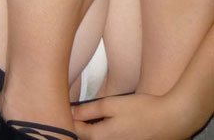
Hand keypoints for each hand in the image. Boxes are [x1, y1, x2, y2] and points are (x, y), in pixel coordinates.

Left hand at [72, 92, 192, 139]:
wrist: (171, 120)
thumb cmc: (141, 110)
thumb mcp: (110, 105)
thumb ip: (88, 110)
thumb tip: (69, 113)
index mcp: (101, 138)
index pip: (76, 130)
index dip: (70, 117)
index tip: (68, 105)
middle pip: (87, 138)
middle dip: (81, 125)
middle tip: (80, 110)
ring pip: (99, 139)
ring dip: (94, 130)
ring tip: (95, 116)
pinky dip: (107, 133)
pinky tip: (112, 123)